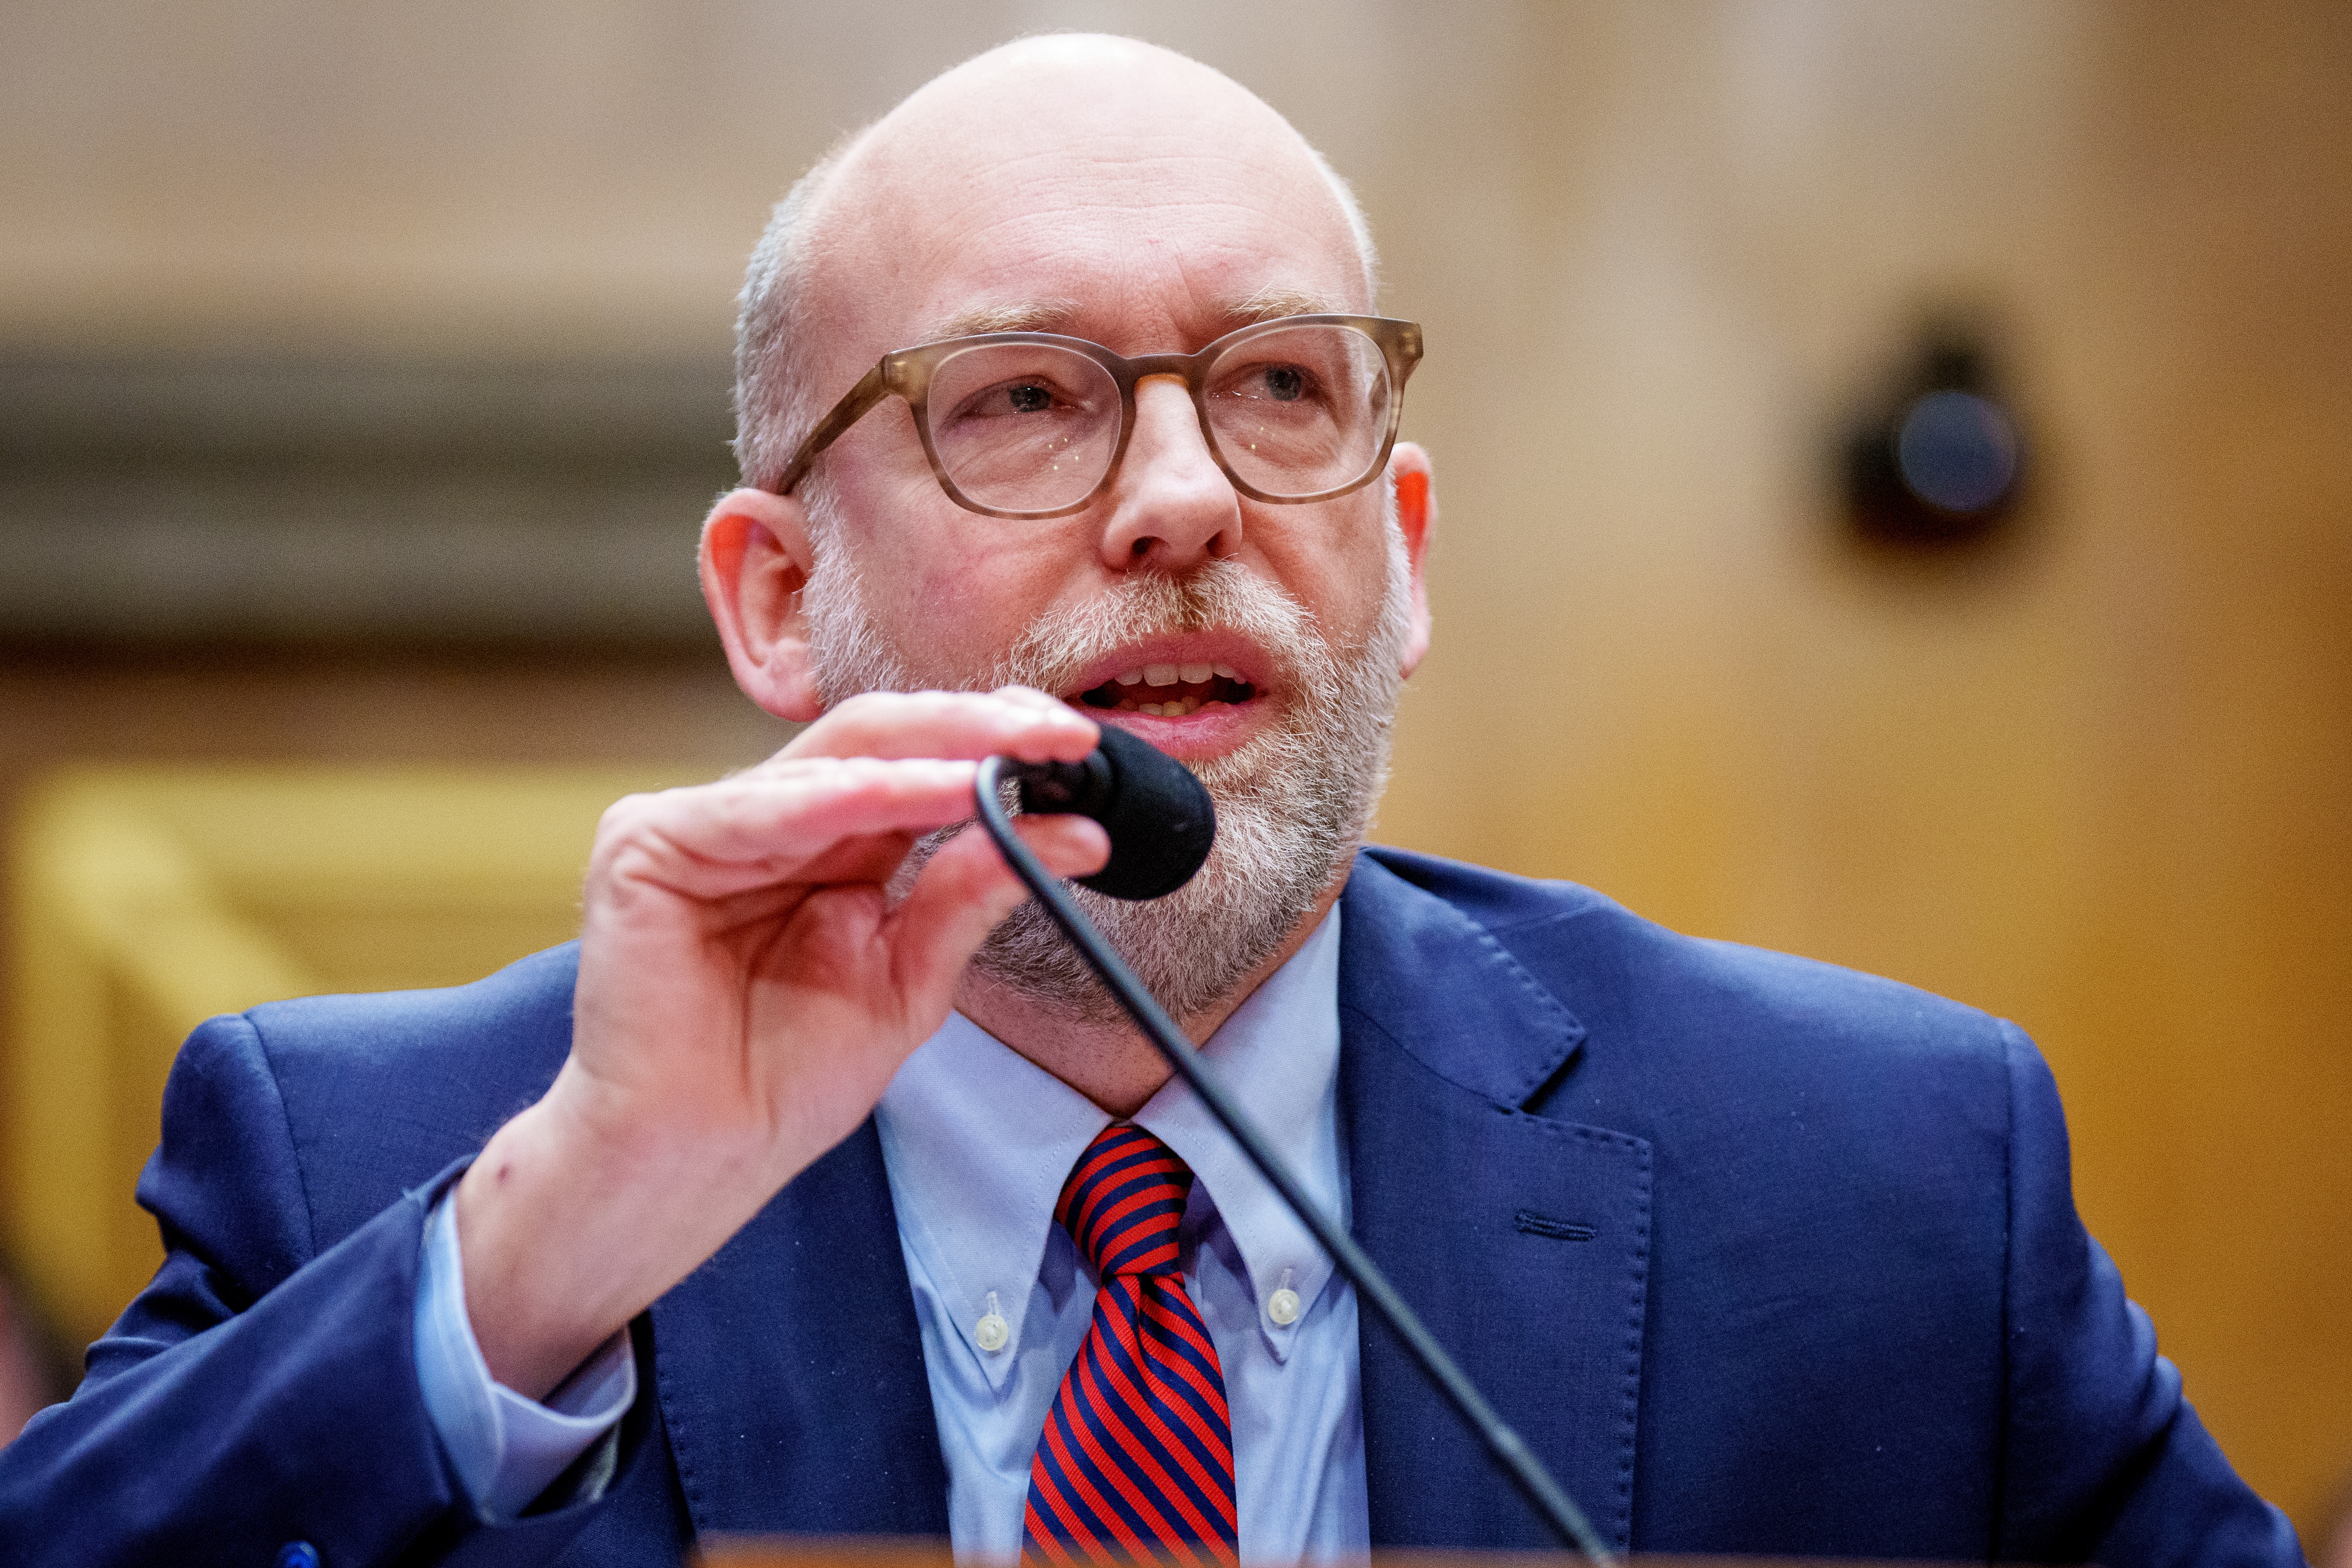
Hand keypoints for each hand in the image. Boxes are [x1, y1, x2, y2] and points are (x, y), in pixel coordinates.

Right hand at [454, 688, 1107, 1396]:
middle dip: (979, 727)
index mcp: (831, 844)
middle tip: (1062, 735)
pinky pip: (764, 807)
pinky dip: (848, 797)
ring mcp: (706, 823)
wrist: (699, 1156)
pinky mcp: (649, 843)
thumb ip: (970, 897)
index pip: (919, 764)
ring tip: (1012, 757)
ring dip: (933, 756)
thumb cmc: (786, 1080)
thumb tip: (1072, 833)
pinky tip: (913, 793)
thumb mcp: (911, 981)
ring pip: (834, 757)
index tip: (1080, 749)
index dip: (996, 744)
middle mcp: (772, 819)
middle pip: (882, 738)